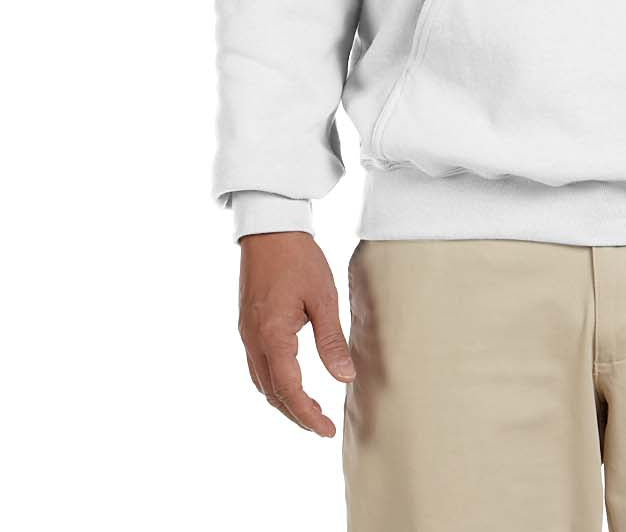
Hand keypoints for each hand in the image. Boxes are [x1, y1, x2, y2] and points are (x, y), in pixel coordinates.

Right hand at [237, 231, 355, 436]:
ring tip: (309, 409)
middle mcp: (253, 340)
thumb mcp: (323, 298)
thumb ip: (331, 340)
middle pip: (271, 393)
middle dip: (295, 414)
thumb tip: (345, 377)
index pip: (289, 390)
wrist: (270, 228)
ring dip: (283, 400)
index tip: (325, 430)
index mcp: (272, 335)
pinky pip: (258, 366)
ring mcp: (246, 334)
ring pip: (261, 382)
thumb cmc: (299, 258)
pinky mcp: (247, 325)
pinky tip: (291, 382)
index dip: (307, 414)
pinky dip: (274, 382)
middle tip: (321, 426)